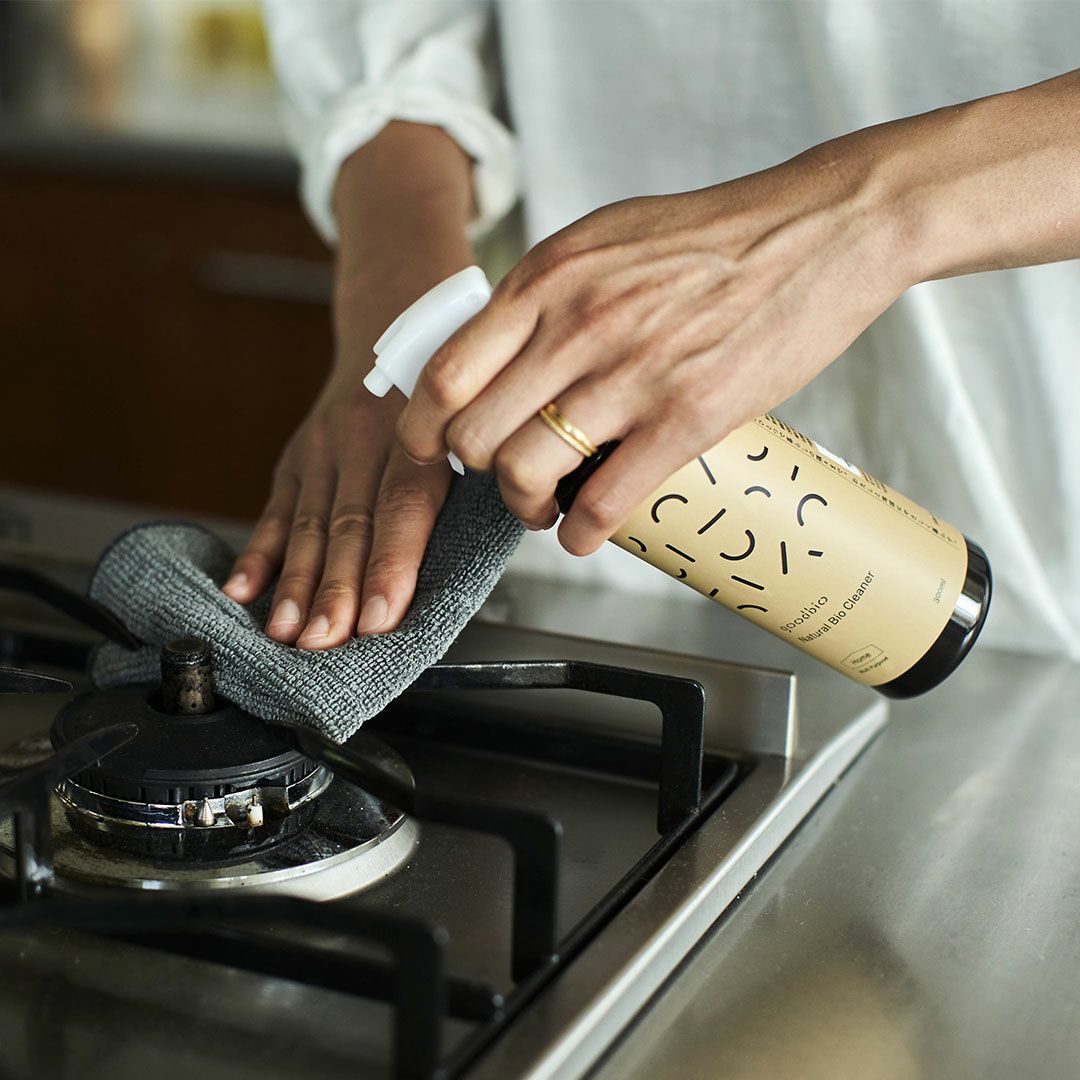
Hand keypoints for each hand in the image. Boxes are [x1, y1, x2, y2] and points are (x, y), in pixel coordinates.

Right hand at [222, 372, 451, 647]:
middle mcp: (364, 436)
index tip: (380, 616)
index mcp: (420, 432)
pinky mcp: (295, 457)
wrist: (392, 318)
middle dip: (334, 590)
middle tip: (324, 642)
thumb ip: (475, 489)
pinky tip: (241, 590)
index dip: (390, 564)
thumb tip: (471, 574)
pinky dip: (258, 553)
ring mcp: (322, 446)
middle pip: (348, 524)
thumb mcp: (472, 425)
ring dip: (295, 583)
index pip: (403, 505)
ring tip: (286, 631)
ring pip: (309, 523)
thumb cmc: (447, 394)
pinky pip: (276, 510)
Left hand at [396, 139, 910, 554]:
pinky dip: (583, 535)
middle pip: (474, 436)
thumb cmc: (713, 238)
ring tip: (549, 507)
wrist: (818, 231)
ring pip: (526, 474)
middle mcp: (575, 326)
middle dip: (479, 475)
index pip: (444, 376)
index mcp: (547, 279)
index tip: (434, 453)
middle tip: (507, 479)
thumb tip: (503, 350)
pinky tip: (588, 532)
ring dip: (526, 509)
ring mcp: (630, 374)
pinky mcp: (687, 417)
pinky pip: (604, 503)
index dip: (423, 431)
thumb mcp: (604, 239)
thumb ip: (546, 292)